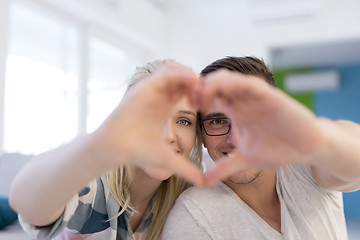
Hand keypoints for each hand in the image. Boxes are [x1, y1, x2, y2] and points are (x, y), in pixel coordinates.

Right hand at [92, 62, 203, 185]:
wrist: (115, 149)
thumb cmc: (137, 152)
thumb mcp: (168, 159)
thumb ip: (186, 169)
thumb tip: (203, 183)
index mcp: (165, 107)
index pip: (186, 90)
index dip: (200, 93)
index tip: (206, 106)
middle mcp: (159, 96)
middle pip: (183, 76)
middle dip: (198, 83)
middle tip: (206, 97)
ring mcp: (152, 89)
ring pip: (176, 69)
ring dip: (191, 77)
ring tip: (199, 92)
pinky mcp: (146, 87)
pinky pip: (168, 72)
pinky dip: (182, 75)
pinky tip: (192, 88)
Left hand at [200, 70, 326, 185]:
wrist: (306, 149)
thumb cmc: (277, 150)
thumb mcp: (244, 160)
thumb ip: (223, 168)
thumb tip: (203, 182)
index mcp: (235, 111)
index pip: (210, 97)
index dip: (195, 99)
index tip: (183, 108)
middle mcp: (243, 101)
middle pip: (215, 84)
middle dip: (198, 88)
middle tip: (188, 99)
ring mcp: (256, 98)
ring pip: (230, 79)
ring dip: (212, 83)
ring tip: (200, 95)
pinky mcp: (271, 97)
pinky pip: (250, 85)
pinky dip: (235, 84)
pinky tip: (223, 88)